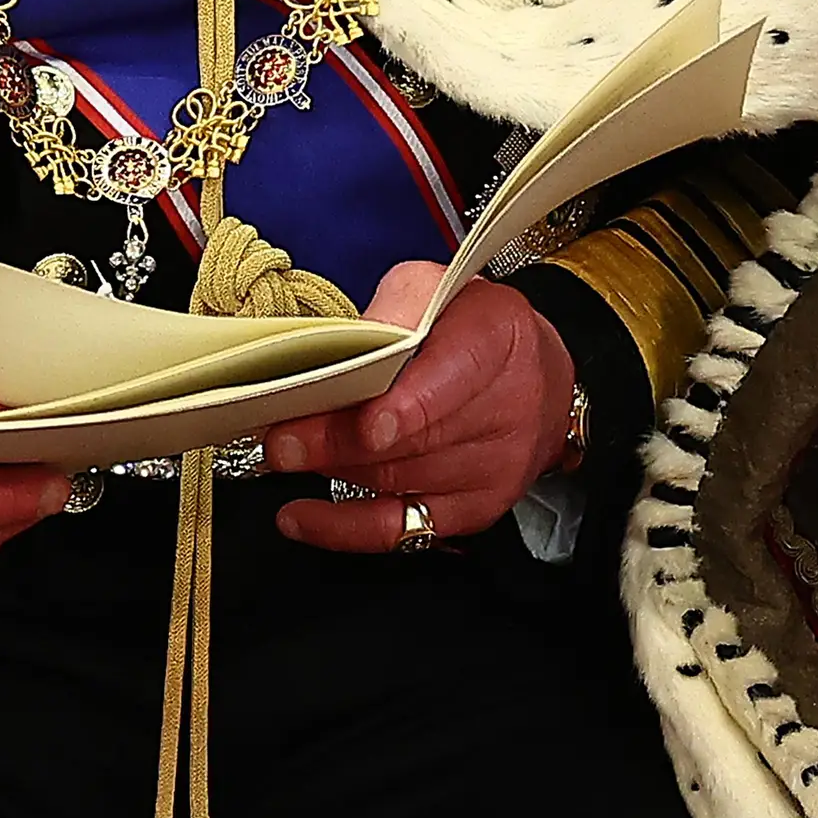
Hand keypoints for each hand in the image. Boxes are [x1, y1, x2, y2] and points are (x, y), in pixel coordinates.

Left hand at [262, 263, 574, 551]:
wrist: (536, 379)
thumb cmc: (472, 327)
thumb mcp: (436, 288)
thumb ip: (393, 310)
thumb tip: (339, 349)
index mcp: (498, 337)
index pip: (452, 378)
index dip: (407, 406)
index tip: (366, 423)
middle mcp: (508, 408)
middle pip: (415, 437)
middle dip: (339, 440)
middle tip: (281, 438)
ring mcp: (494, 468)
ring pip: (399, 480)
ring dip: (334, 469)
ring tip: (283, 452)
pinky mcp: (472, 511)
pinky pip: (402, 530)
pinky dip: (343, 528)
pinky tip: (299, 516)